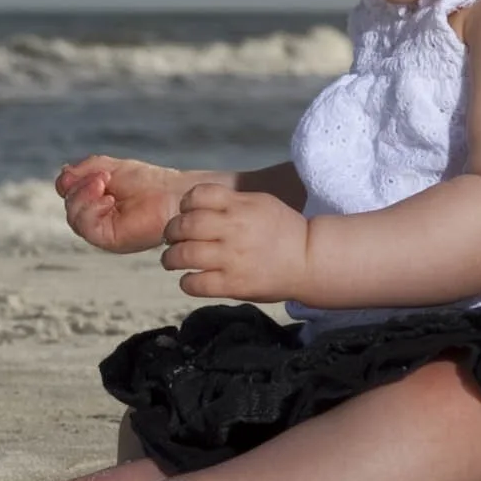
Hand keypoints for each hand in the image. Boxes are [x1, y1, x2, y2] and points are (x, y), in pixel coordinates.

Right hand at [56, 155, 190, 253]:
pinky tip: (109, 200)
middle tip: (103, 177)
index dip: (72, 180)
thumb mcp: (109, 167)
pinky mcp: (108, 240)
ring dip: (85, 196)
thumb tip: (62, 177)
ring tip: (105, 184)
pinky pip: (86, 228)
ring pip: (74, 218)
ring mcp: (101, 230)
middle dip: (81, 187)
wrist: (170, 195)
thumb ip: (84, 170)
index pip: (67, 192)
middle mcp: (95, 217)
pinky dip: (92, 210)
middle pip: (69, 205)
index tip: (95, 170)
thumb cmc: (147, 182)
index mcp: (94, 200)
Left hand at [159, 183, 311, 301]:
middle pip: (185, 225)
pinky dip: (186, 282)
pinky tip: (190, 279)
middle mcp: (233, 229)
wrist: (310, 260)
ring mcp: (232, 258)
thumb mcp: (260, 203)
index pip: (197, 195)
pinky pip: (196, 283)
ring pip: (184, 255)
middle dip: (171, 232)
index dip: (185, 204)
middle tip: (172, 239)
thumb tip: (195, 207)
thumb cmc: (283, 230)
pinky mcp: (233, 284)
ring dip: (170, 258)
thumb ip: (230, 202)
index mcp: (239, 205)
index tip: (185, 213)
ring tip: (171, 261)